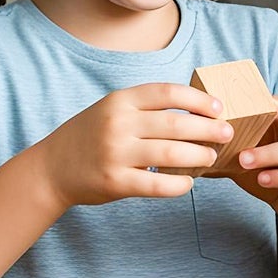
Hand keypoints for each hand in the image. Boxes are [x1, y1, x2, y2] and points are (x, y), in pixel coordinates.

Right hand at [38, 83, 232, 206]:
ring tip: (211, 157)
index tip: (218, 107)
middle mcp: (117, 124)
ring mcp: (115, 153)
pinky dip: (178, 184)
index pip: (167, 93)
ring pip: (170, 153)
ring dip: (198, 155)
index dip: (198, 100)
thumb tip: (196, 110)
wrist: (51, 169)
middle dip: (208, 129)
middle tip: (226, 133)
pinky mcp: (115, 182)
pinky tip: (188, 183)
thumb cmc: (91, 136)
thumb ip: (145, 107)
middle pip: (175, 124)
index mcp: (119, 100)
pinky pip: (157, 183)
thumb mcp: (112, 109)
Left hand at [229, 96, 277, 225]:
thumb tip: (192, 143)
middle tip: (246, 122)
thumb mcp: (254, 154)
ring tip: (245, 160)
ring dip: (269, 154)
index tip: (244, 99)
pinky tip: (263, 179)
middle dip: (275, 116)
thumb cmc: (275, 171)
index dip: (268, 100)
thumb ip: (231, 146)